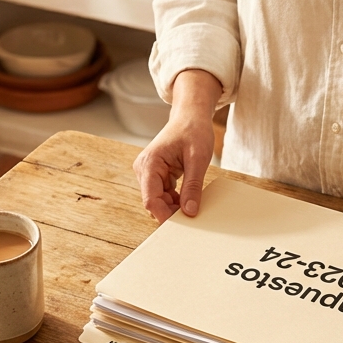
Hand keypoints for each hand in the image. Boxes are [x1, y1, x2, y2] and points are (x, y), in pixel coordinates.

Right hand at [133, 69, 222, 220]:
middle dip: (171, 212)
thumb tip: (189, 212)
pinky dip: (175, 200)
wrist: (190, 116)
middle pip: (154, 203)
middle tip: (192, 217)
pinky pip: (163, 195)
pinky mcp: (156, 175)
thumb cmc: (193, 131)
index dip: (164, 216)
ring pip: (159, 201)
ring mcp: (148, 173)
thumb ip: (193, 186)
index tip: (181, 227)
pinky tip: (188, 200)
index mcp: (149, 164)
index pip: (150, 200)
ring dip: (174, 207)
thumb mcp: (198, 159)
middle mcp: (144, 170)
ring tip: (193, 206)